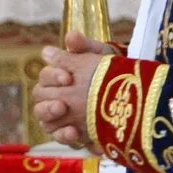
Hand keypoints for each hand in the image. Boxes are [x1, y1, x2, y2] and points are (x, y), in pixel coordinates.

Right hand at [29, 32, 113, 147]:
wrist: (133, 92)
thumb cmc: (112, 71)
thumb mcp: (102, 56)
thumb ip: (86, 46)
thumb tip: (71, 36)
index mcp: (58, 76)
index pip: (45, 75)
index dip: (53, 76)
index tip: (68, 78)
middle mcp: (54, 95)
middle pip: (40, 97)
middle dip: (49, 98)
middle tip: (62, 102)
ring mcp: (60, 116)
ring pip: (43, 117)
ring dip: (49, 114)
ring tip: (63, 112)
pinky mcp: (71, 133)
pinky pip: (58, 136)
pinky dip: (64, 135)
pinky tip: (75, 132)